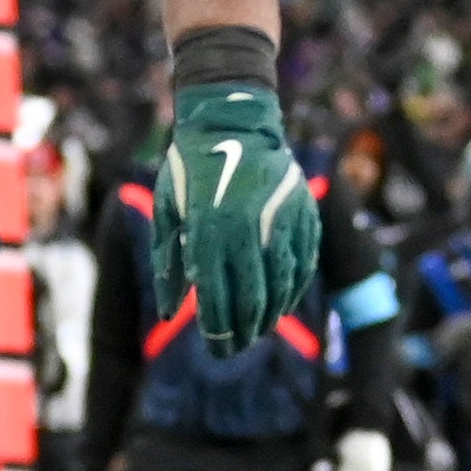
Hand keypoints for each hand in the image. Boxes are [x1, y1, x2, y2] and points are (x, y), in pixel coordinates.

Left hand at [152, 75, 320, 357]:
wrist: (232, 122)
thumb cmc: (190, 170)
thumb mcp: (168, 214)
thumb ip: (168, 265)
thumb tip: (171, 312)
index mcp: (209, 233)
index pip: (218, 300)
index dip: (218, 331)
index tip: (217, 349)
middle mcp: (247, 232)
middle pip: (252, 301)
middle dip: (243, 332)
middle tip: (236, 348)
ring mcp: (279, 223)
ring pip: (281, 286)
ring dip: (271, 315)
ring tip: (258, 330)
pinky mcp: (302, 215)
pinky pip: (302, 263)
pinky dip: (293, 289)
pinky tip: (283, 303)